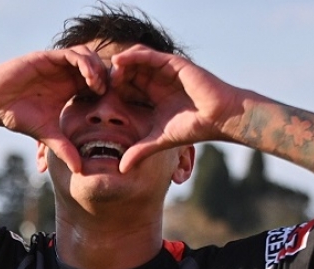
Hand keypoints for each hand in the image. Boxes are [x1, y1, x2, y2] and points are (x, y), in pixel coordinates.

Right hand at [0, 47, 108, 172]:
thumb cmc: (19, 116)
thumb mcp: (47, 134)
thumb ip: (64, 148)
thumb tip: (79, 171)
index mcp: (70, 88)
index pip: (97, 83)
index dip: (108, 92)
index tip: (114, 108)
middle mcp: (66, 74)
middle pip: (97, 66)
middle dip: (107, 78)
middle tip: (109, 95)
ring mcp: (58, 64)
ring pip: (88, 56)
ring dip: (98, 69)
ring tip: (99, 87)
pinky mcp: (47, 57)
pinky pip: (73, 54)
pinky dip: (85, 63)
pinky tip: (89, 79)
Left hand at [108, 45, 242, 171]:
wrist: (219, 118)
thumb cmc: (194, 127)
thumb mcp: (159, 140)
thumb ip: (139, 151)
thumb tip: (121, 169)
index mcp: (153, 96)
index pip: (127, 88)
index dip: (111, 91)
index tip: (94, 99)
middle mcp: (157, 81)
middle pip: (128, 72)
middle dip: (111, 77)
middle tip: (95, 85)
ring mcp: (165, 70)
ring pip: (135, 61)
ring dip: (119, 66)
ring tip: (106, 75)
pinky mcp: (173, 63)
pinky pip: (148, 55)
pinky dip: (132, 56)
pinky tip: (118, 62)